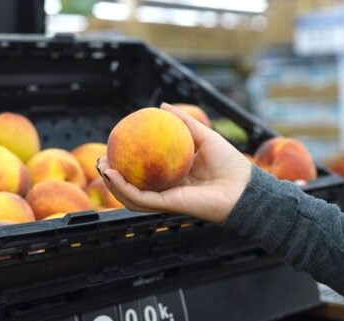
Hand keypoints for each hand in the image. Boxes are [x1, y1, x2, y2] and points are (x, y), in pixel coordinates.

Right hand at [97, 103, 251, 223]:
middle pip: (132, 187)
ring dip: (112, 185)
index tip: (114, 146)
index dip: (126, 162)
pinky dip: (124, 188)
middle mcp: (166, 190)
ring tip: (102, 167)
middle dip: (111, 177)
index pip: (143, 172)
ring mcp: (165, 200)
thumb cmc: (229, 163)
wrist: (243, 187)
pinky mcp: (167, 206)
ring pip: (130, 197)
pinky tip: (113, 174)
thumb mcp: (203, 136)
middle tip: (101, 161)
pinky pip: (140, 199)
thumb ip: (184, 122)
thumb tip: (162, 106)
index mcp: (173, 176)